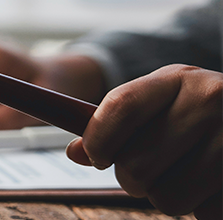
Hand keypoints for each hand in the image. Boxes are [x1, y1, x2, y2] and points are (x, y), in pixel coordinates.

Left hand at [66, 64, 221, 218]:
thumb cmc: (204, 114)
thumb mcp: (165, 103)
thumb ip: (120, 123)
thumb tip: (76, 152)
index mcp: (179, 78)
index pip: (119, 107)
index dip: (98, 139)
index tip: (96, 156)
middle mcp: (211, 100)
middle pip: (137, 164)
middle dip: (134, 178)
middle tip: (150, 171)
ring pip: (166, 197)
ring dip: (168, 196)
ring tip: (186, 176)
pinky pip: (202, 212)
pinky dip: (203, 207)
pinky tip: (214, 184)